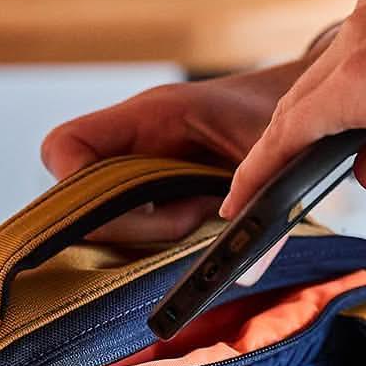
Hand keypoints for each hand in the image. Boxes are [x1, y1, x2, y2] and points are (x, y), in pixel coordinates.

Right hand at [41, 60, 307, 261]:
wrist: (298, 98)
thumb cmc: (278, 111)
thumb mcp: (267, 149)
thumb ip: (253, 199)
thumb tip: (242, 266)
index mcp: (150, 115)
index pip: (66, 148)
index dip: (77, 189)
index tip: (129, 213)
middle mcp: (132, 140)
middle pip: (78, 195)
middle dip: (126, 225)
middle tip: (185, 223)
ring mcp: (138, 164)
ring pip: (103, 216)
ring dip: (145, 233)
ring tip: (199, 218)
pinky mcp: (152, 187)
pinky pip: (130, 220)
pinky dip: (157, 233)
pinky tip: (196, 222)